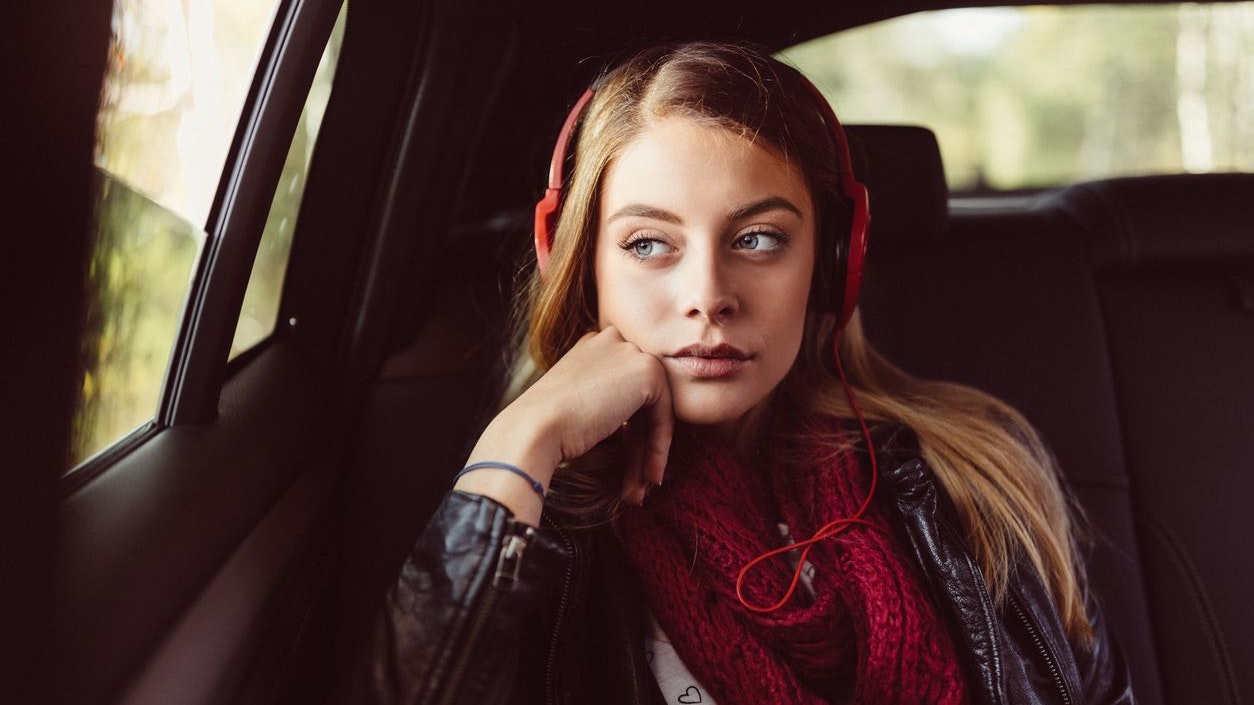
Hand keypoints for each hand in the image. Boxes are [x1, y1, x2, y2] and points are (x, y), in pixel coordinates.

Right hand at [462, 327, 672, 521]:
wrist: (536, 427)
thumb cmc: (548, 427)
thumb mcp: (580, 407)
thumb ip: (609, 405)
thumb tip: (643, 431)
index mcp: (593, 344)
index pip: (623, 389)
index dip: (628, 431)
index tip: (623, 466)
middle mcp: (613, 340)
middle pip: (639, 401)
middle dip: (639, 447)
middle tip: (636, 484)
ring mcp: (631, 352)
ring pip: (653, 411)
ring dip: (648, 454)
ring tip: (640, 491)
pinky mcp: (648, 370)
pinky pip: (664, 415)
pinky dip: (658, 447)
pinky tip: (649, 475)